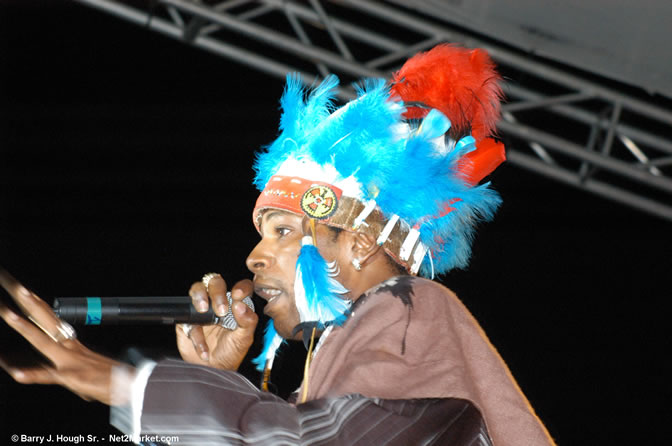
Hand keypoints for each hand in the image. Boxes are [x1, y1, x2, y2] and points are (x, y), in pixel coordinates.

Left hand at [0, 268, 131, 405]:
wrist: (132, 385)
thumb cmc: (108, 380)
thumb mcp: (80, 371)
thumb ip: (53, 371)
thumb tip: (25, 371)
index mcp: (69, 344)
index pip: (48, 318)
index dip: (33, 303)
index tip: (19, 288)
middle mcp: (68, 347)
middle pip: (45, 319)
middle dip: (27, 302)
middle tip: (13, 284)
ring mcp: (69, 361)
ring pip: (43, 341)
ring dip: (26, 329)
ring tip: (8, 315)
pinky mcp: (72, 377)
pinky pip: (50, 376)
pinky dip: (33, 374)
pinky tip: (16, 373)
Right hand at [176, 275, 257, 369]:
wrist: (213, 369)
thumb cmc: (231, 352)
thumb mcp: (244, 338)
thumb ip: (247, 321)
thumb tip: (240, 305)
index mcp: (236, 304)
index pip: (241, 286)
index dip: (241, 286)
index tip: (238, 295)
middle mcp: (218, 302)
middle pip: (215, 282)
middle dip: (217, 292)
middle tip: (220, 310)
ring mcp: (201, 309)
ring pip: (196, 289)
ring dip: (199, 297)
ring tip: (203, 311)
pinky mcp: (187, 320)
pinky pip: (187, 319)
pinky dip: (196, 335)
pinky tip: (204, 349)